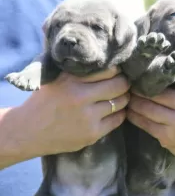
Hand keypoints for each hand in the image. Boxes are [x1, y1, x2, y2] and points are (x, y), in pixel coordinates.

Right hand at [0, 67, 128, 166]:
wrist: (29, 132)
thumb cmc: (43, 102)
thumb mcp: (55, 79)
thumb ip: (76, 71)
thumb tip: (105, 62)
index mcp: (70, 80)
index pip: (108, 69)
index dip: (116, 70)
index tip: (116, 72)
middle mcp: (80, 97)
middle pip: (118, 85)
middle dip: (124, 83)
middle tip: (123, 84)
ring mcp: (88, 117)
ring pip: (120, 102)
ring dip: (124, 98)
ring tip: (120, 97)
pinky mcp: (92, 134)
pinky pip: (117, 120)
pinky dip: (120, 114)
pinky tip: (115, 111)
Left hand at [127, 70, 174, 169]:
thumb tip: (155, 63)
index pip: (172, 71)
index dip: (154, 69)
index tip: (143, 67)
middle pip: (153, 91)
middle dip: (137, 87)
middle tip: (128, 83)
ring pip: (145, 107)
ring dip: (133, 101)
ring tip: (127, 96)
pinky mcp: (167, 136)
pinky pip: (144, 123)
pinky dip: (134, 115)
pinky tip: (130, 110)